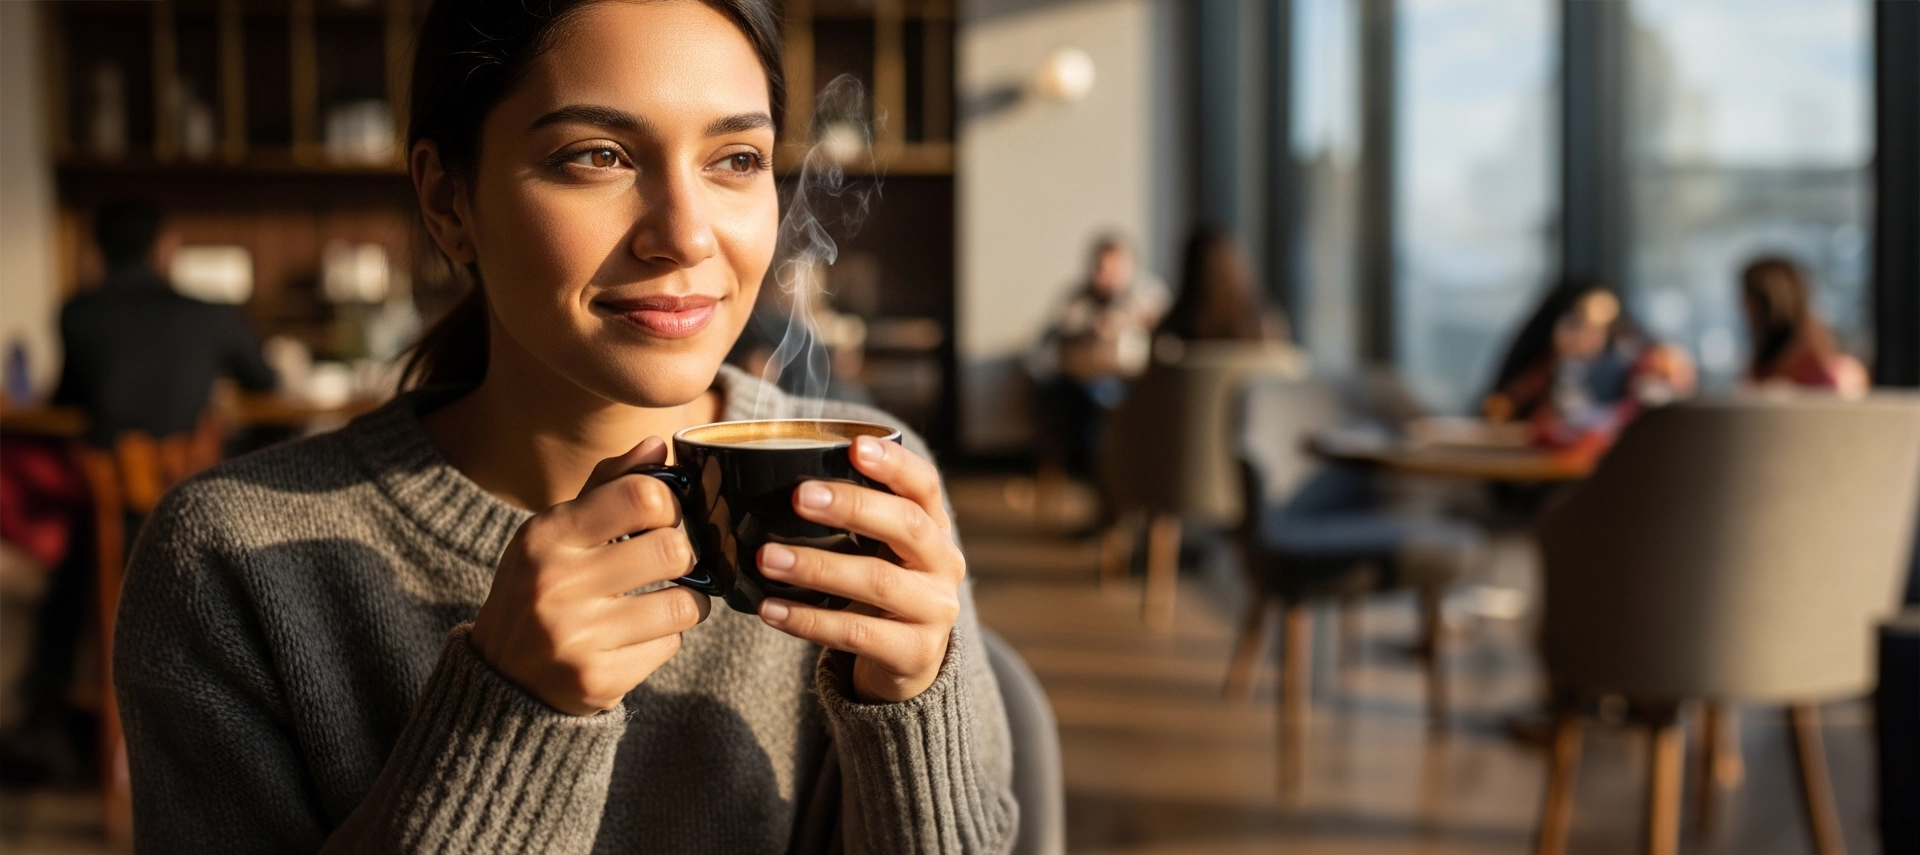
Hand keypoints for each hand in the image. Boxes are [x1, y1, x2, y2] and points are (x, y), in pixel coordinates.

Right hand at [469, 437, 710, 715]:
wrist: (501, 677)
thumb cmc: (541, 588)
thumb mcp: (557, 532)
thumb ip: (607, 486)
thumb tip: (657, 445)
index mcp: (547, 535)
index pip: (642, 495)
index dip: (670, 504)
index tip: (663, 518)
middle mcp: (556, 583)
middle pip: (673, 549)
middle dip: (684, 556)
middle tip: (671, 563)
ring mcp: (576, 636)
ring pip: (684, 603)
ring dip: (684, 602)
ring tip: (660, 602)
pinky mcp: (597, 680)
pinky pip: (670, 646)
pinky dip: (663, 640)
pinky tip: (635, 638)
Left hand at [755, 435, 962, 702]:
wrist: (908, 663)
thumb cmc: (879, 590)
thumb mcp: (880, 550)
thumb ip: (852, 520)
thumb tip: (772, 481)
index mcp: (935, 528)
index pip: (924, 486)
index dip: (894, 464)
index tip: (855, 447)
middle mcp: (944, 564)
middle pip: (907, 526)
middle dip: (853, 507)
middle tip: (800, 497)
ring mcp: (935, 611)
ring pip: (879, 581)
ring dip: (818, 567)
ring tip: (768, 558)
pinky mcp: (915, 652)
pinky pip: (857, 633)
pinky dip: (809, 620)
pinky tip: (771, 609)